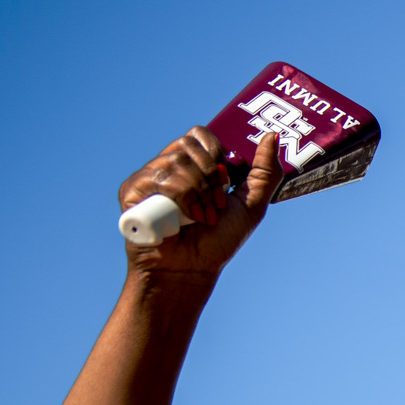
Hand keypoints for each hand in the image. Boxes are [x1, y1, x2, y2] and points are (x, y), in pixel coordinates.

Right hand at [117, 127, 283, 277]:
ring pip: (177, 161)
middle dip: (211, 177)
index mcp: (192, 166)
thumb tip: (272, 135)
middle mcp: (168, 168)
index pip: (200, 135)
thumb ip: (265, 171)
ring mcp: (148, 178)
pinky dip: (181, 197)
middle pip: (189, 145)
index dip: (216, 153)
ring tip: (201, 217)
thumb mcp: (252, 204)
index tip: (227, 180)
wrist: (192, 269)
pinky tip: (185, 219)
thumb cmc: (219, 240)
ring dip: (199, 192)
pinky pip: (159, 177)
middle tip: (216, 205)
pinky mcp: (131, 191)